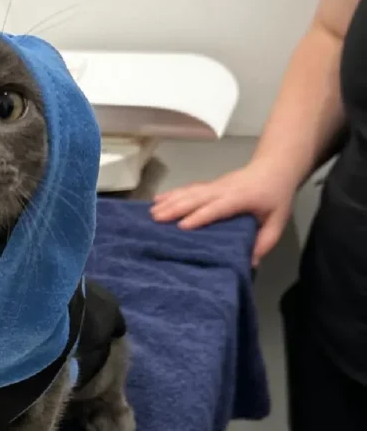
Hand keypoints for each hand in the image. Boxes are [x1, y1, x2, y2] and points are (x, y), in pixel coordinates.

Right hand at [150, 161, 296, 264]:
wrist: (275, 168)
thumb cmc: (276, 196)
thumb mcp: (279, 220)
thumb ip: (265, 241)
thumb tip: (250, 262)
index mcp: (241, 198)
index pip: (218, 207)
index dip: (200, 216)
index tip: (183, 227)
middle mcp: (224, 189)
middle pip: (197, 197)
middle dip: (176, 208)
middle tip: (156, 219)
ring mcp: (215, 185)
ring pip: (190, 192)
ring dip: (170, 201)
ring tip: (152, 212)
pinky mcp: (210, 185)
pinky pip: (189, 188)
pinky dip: (172, 193)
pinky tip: (158, 199)